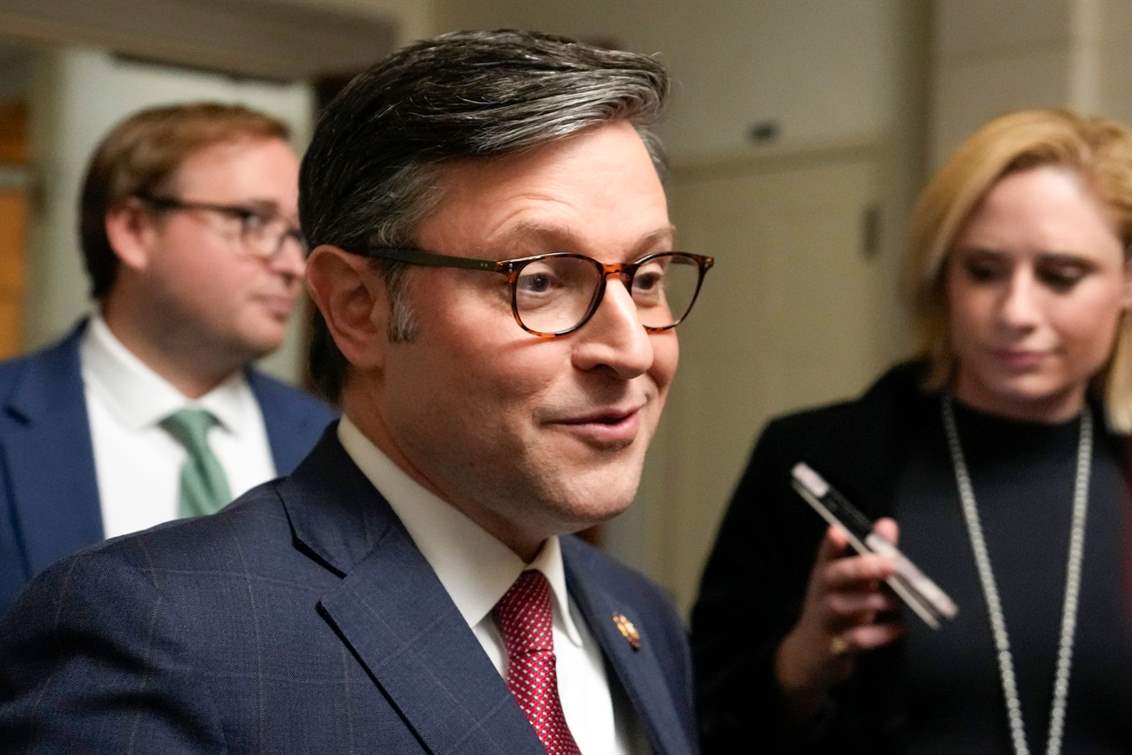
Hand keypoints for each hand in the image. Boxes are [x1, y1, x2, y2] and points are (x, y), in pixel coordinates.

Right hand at [773, 518, 904, 719]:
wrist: (810, 655)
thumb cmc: (835, 611)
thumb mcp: (850, 582)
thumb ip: (870, 554)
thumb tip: (888, 524)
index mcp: (825, 574)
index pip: (826, 554)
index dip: (831, 544)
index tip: (838, 531)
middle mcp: (822, 594)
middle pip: (833, 577)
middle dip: (861, 568)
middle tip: (891, 564)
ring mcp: (825, 620)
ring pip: (843, 606)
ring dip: (875, 601)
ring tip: (898, 601)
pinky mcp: (834, 646)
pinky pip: (857, 639)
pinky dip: (881, 633)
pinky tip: (898, 628)